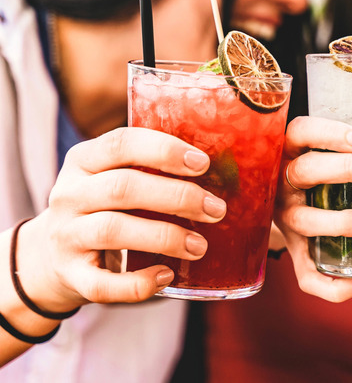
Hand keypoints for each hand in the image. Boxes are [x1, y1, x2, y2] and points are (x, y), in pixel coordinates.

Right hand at [14, 127, 224, 313]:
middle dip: (177, 197)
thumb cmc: (104, 208)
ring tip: (200, 246)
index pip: (121, 144)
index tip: (203, 163)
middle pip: (123, 187)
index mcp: (84, 161)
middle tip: (216, 210)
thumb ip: (152, 168)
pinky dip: (137, 284)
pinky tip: (167, 276)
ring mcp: (66, 236)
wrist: (50, 256)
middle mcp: (69, 194)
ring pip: (113, 230)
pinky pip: (103, 284)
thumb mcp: (114, 177)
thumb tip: (225, 170)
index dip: (164, 151)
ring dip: (164, 237)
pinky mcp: (71, 275)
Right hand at [274, 116, 351, 301]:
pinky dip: (331, 286)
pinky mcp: (293, 250)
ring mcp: (285, 219)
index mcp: (289, 151)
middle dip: (348, 169)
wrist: (269, 202)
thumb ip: (351, 148)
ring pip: (304, 220)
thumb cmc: (314, 168)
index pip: (302, 132)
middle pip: (307, 171)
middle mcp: (282, 184)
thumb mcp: (319, 150)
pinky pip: (305, 275)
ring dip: (339, 222)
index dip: (329, 134)